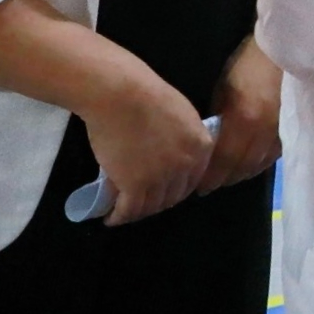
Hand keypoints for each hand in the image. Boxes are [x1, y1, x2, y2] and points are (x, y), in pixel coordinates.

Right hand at [84, 69, 215, 224]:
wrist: (121, 95)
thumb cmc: (147, 95)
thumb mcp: (181, 115)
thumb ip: (184, 138)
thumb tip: (174, 152)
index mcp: (202, 146)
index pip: (193, 179)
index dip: (177, 188)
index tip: (163, 191)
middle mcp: (186, 165)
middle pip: (174, 195)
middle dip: (159, 202)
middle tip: (143, 203)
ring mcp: (161, 178)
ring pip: (152, 206)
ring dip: (139, 212)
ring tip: (126, 212)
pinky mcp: (135, 185)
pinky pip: (129, 209)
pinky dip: (119, 217)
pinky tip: (111, 218)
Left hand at [201, 36, 280, 192]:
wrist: (289, 47)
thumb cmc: (249, 62)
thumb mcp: (224, 87)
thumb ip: (219, 118)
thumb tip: (212, 140)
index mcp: (244, 120)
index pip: (223, 160)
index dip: (210, 176)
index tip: (198, 186)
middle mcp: (265, 132)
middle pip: (243, 167)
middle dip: (225, 178)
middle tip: (211, 184)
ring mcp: (283, 131)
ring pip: (261, 163)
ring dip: (243, 172)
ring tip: (230, 175)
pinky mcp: (295, 128)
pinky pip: (275, 154)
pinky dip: (261, 162)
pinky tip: (252, 162)